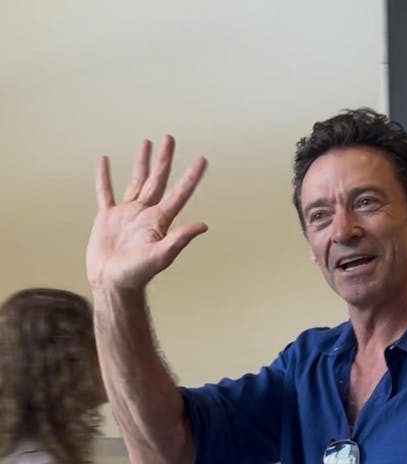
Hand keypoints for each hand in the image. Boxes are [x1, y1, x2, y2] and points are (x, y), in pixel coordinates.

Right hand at [86, 135, 207, 291]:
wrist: (112, 284)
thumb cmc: (137, 275)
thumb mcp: (160, 256)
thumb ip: (179, 239)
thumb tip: (203, 225)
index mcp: (160, 220)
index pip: (179, 193)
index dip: (191, 176)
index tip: (203, 159)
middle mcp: (145, 213)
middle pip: (157, 179)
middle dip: (165, 159)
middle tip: (170, 137)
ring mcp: (126, 214)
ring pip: (135, 180)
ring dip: (141, 162)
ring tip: (147, 142)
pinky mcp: (107, 217)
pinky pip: (105, 192)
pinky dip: (104, 177)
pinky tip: (104, 160)